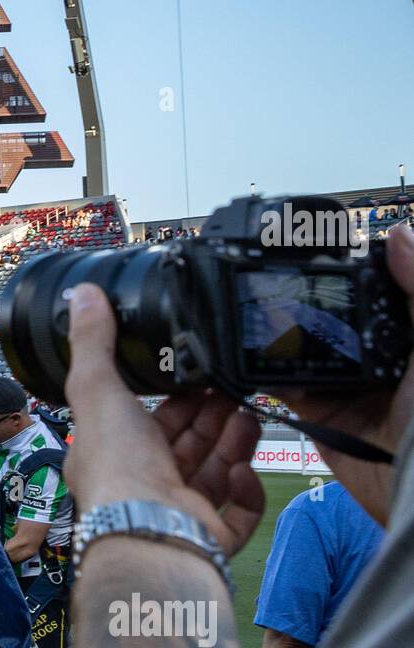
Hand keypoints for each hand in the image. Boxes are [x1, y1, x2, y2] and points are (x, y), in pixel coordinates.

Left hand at [64, 283, 264, 557]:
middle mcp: (144, 489)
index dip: (176, 400)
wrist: (150, 532)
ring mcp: (179, 516)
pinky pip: (238, 514)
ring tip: (251, 413)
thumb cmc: (117, 468)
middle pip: (187, 447)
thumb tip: (83, 295)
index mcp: (114, 459)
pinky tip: (244, 470)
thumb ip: (94, 344)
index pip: (149, 424)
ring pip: (215, 475)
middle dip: (212, 416)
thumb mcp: (98, 391)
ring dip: (234, 444)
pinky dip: (246, 491)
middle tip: (233, 388)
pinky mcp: (210, 539)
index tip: (199, 374)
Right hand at [275, 224, 413, 524]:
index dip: (349, 266)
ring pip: (307, 345)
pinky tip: (249, 350)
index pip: (377, 288)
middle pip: (335, 313)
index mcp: (411, 332)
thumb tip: (396, 233)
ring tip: (254, 303)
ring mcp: (349, 384)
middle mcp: (380, 354)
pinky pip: (285, 385)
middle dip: (308, 294)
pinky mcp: (320, 414)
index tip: (318, 244)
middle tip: (271, 269)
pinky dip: (266, 370)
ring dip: (282, 328)